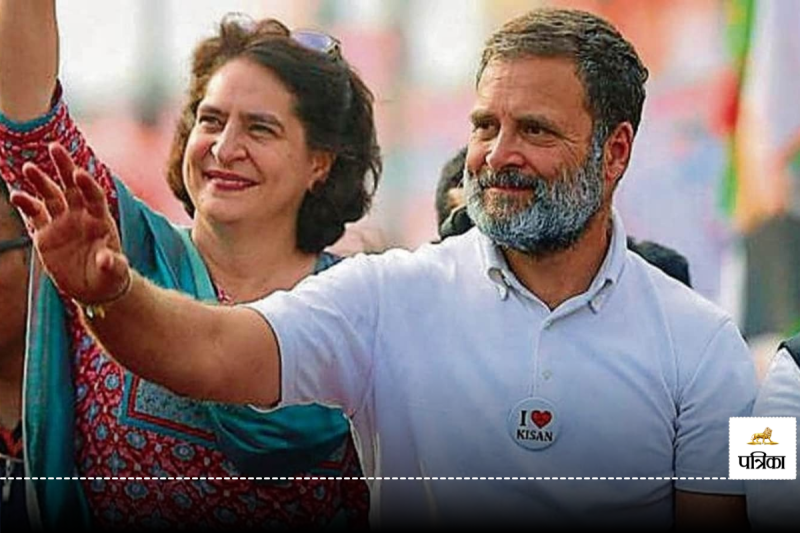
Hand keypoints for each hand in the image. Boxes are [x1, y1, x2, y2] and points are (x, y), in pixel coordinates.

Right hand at [10, 142, 128, 304]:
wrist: (93, 287)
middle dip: (64, 167)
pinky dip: (26, 204)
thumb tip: (107, 259)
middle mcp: (81, 215)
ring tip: (29, 167)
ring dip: (40, 181)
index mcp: (101, 220)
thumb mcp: (115, 272)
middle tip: (54, 147)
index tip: (79, 173)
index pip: (94, 197)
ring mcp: (62, 222)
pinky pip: (34, 214)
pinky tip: (16, 195)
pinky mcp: (45, 233)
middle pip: (72, 186)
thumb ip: (113, 264)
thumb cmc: (110, 276)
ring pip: (51, 195)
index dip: (87, 185)